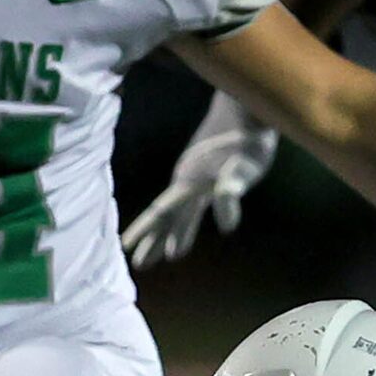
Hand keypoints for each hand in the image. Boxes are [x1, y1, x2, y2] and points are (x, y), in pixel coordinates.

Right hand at [122, 94, 278, 267]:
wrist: (247, 110)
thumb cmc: (248, 140)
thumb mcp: (245, 168)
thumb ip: (231, 192)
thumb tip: (227, 227)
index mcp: (190, 182)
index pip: (162, 212)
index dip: (146, 232)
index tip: (128, 250)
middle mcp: (187, 181)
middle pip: (165, 217)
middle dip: (152, 241)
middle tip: (138, 265)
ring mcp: (196, 178)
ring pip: (178, 212)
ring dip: (169, 234)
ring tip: (164, 256)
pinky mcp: (208, 175)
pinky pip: (191, 204)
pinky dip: (186, 221)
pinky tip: (185, 228)